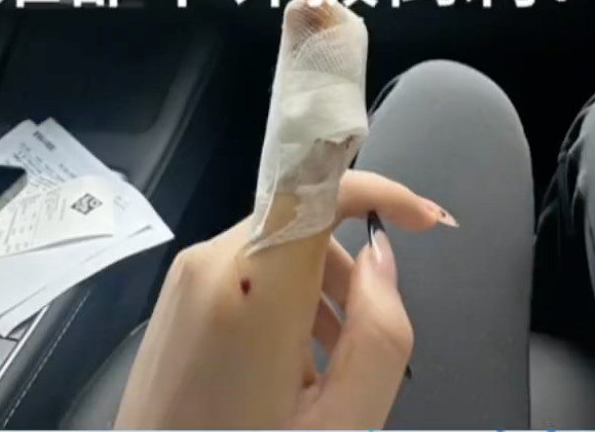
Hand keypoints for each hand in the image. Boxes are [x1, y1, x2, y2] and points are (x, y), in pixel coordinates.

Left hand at [115, 170, 456, 429]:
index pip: (312, 188)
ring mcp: (184, 280)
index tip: (421, 220)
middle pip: (301, 223)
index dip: (374, 186)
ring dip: (319, 288)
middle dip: (348, 265)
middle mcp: (209, 264)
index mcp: (249, 288)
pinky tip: (288, 368)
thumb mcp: (341, 425)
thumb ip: (380, 332)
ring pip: (276, 247)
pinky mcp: (174, 298)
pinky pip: (246, 271)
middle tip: (367, 334)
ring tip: (329, 367)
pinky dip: (285, 299)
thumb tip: (380, 255)